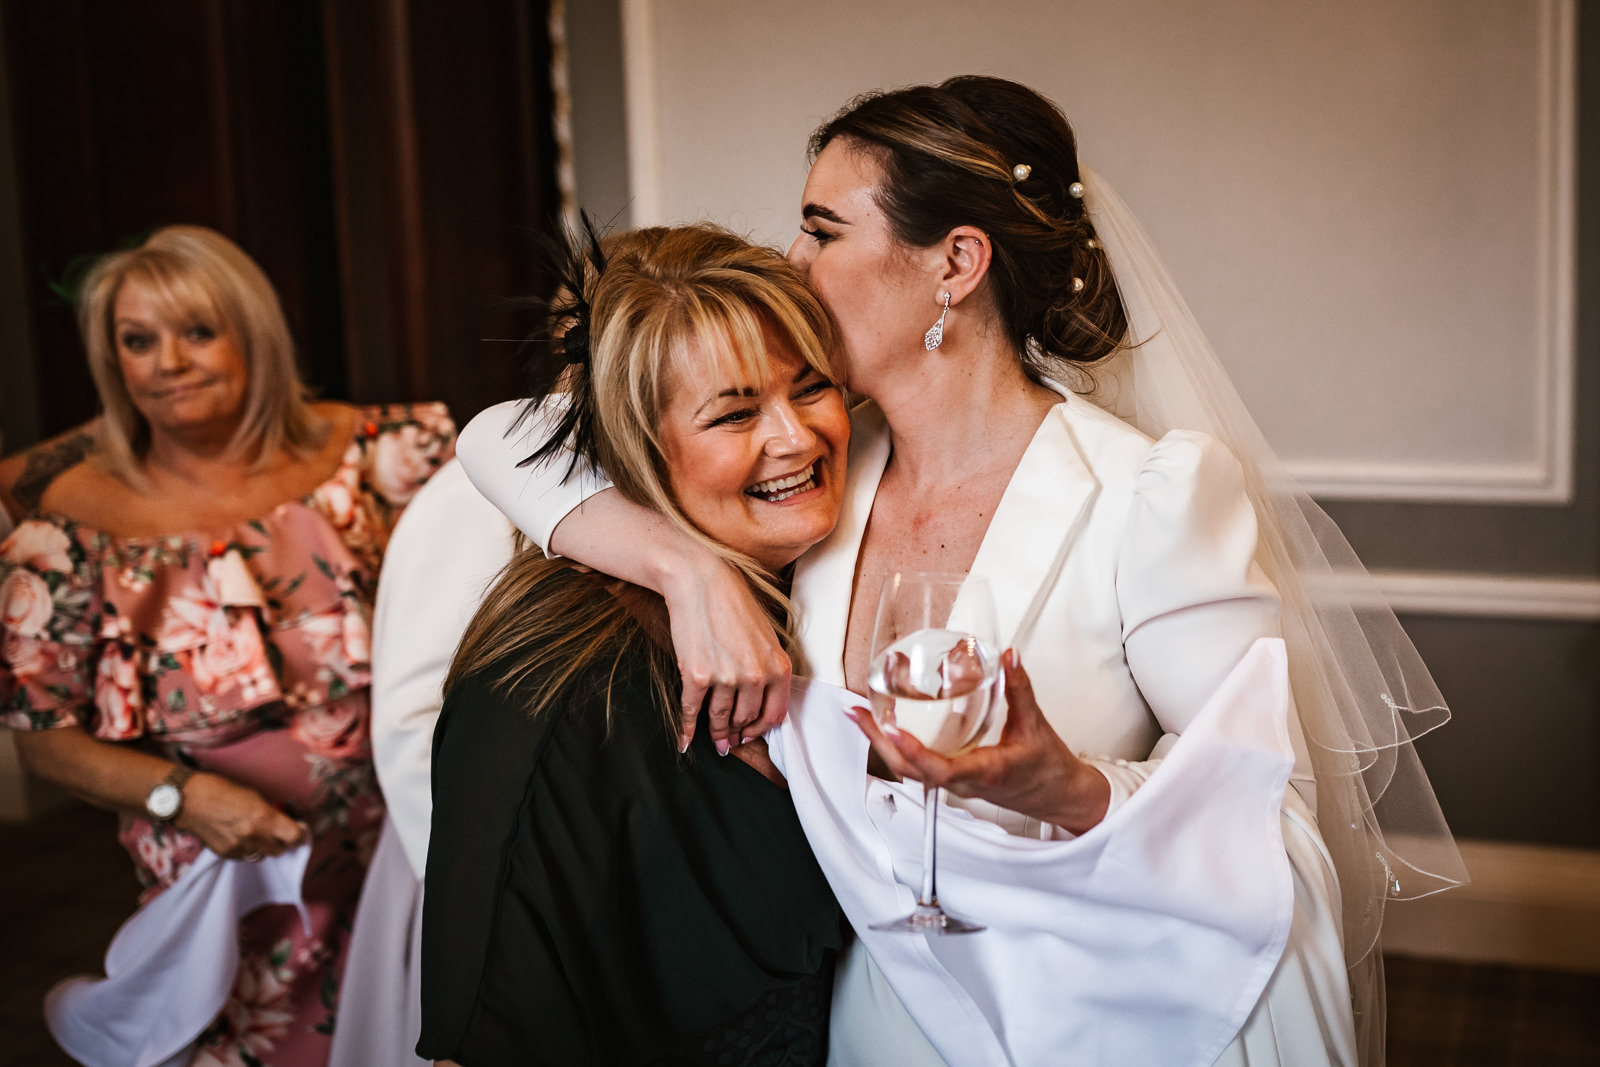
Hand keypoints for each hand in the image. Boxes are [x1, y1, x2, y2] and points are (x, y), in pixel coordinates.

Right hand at [177, 772, 306, 860]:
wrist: (189, 800)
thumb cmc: (222, 790)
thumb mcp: (254, 796)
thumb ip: (270, 813)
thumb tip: (285, 823)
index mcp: (264, 817)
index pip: (294, 837)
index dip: (298, 835)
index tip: (298, 831)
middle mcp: (253, 836)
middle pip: (279, 850)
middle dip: (280, 841)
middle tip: (275, 831)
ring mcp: (238, 847)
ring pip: (261, 856)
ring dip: (262, 847)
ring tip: (252, 832)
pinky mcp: (225, 854)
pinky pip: (244, 857)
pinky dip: (245, 849)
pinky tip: (236, 835)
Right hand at [662, 556, 790, 753]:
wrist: (700, 581)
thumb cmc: (733, 603)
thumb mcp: (765, 636)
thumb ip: (767, 667)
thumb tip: (758, 698)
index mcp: (777, 666)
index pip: (774, 714)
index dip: (761, 730)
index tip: (752, 735)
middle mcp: (755, 676)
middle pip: (746, 719)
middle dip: (738, 733)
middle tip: (730, 741)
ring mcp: (725, 677)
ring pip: (720, 718)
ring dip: (716, 734)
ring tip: (715, 742)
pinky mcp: (696, 675)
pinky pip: (692, 711)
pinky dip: (687, 730)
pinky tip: (685, 740)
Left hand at [848, 649, 1109, 834]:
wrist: (1058, 796)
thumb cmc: (1048, 769)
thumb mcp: (1036, 725)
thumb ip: (1019, 689)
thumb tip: (1009, 657)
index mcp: (984, 773)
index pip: (940, 770)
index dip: (912, 750)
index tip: (890, 728)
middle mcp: (964, 783)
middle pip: (910, 770)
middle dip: (879, 743)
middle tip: (858, 713)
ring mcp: (956, 785)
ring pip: (910, 771)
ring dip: (883, 745)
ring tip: (863, 716)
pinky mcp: (954, 780)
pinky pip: (919, 768)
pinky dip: (898, 748)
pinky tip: (888, 727)